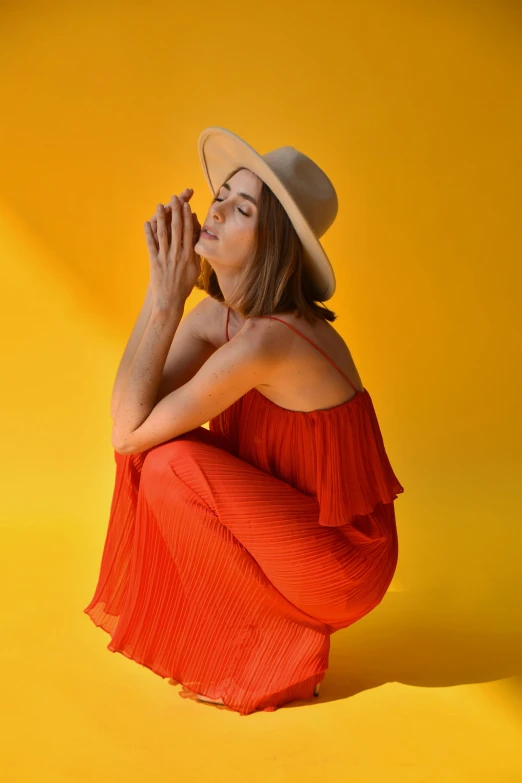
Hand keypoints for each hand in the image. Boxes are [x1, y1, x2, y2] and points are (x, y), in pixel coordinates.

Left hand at [145, 190, 201, 309]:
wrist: (171, 301)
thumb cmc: (184, 286)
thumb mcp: (195, 270)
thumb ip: (195, 253)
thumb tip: (196, 238)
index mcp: (189, 255)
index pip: (189, 231)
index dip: (187, 216)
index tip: (186, 204)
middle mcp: (178, 254)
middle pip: (177, 228)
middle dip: (175, 211)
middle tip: (174, 198)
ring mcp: (165, 258)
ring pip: (163, 234)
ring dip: (161, 218)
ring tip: (159, 205)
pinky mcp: (155, 262)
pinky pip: (151, 245)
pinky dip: (149, 233)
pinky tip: (147, 223)